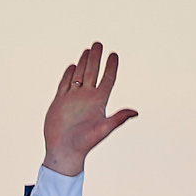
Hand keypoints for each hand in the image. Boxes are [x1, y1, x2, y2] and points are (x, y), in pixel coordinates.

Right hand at [42, 42, 137, 175]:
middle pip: (93, 73)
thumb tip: (135, 112)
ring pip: (80, 76)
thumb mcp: (103, 130)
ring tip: (88, 50)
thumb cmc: (84, 144)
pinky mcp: (59, 102)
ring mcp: (73, 99)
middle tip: (99, 44)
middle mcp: (87, 98)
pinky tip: (73, 66)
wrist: (63, 152)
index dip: (111, 67)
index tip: (114, 55)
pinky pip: (65, 84)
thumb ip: (118, 119)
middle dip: (96, 58)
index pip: (107, 80)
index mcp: (98, 102)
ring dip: (84, 63)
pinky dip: (69, 74)